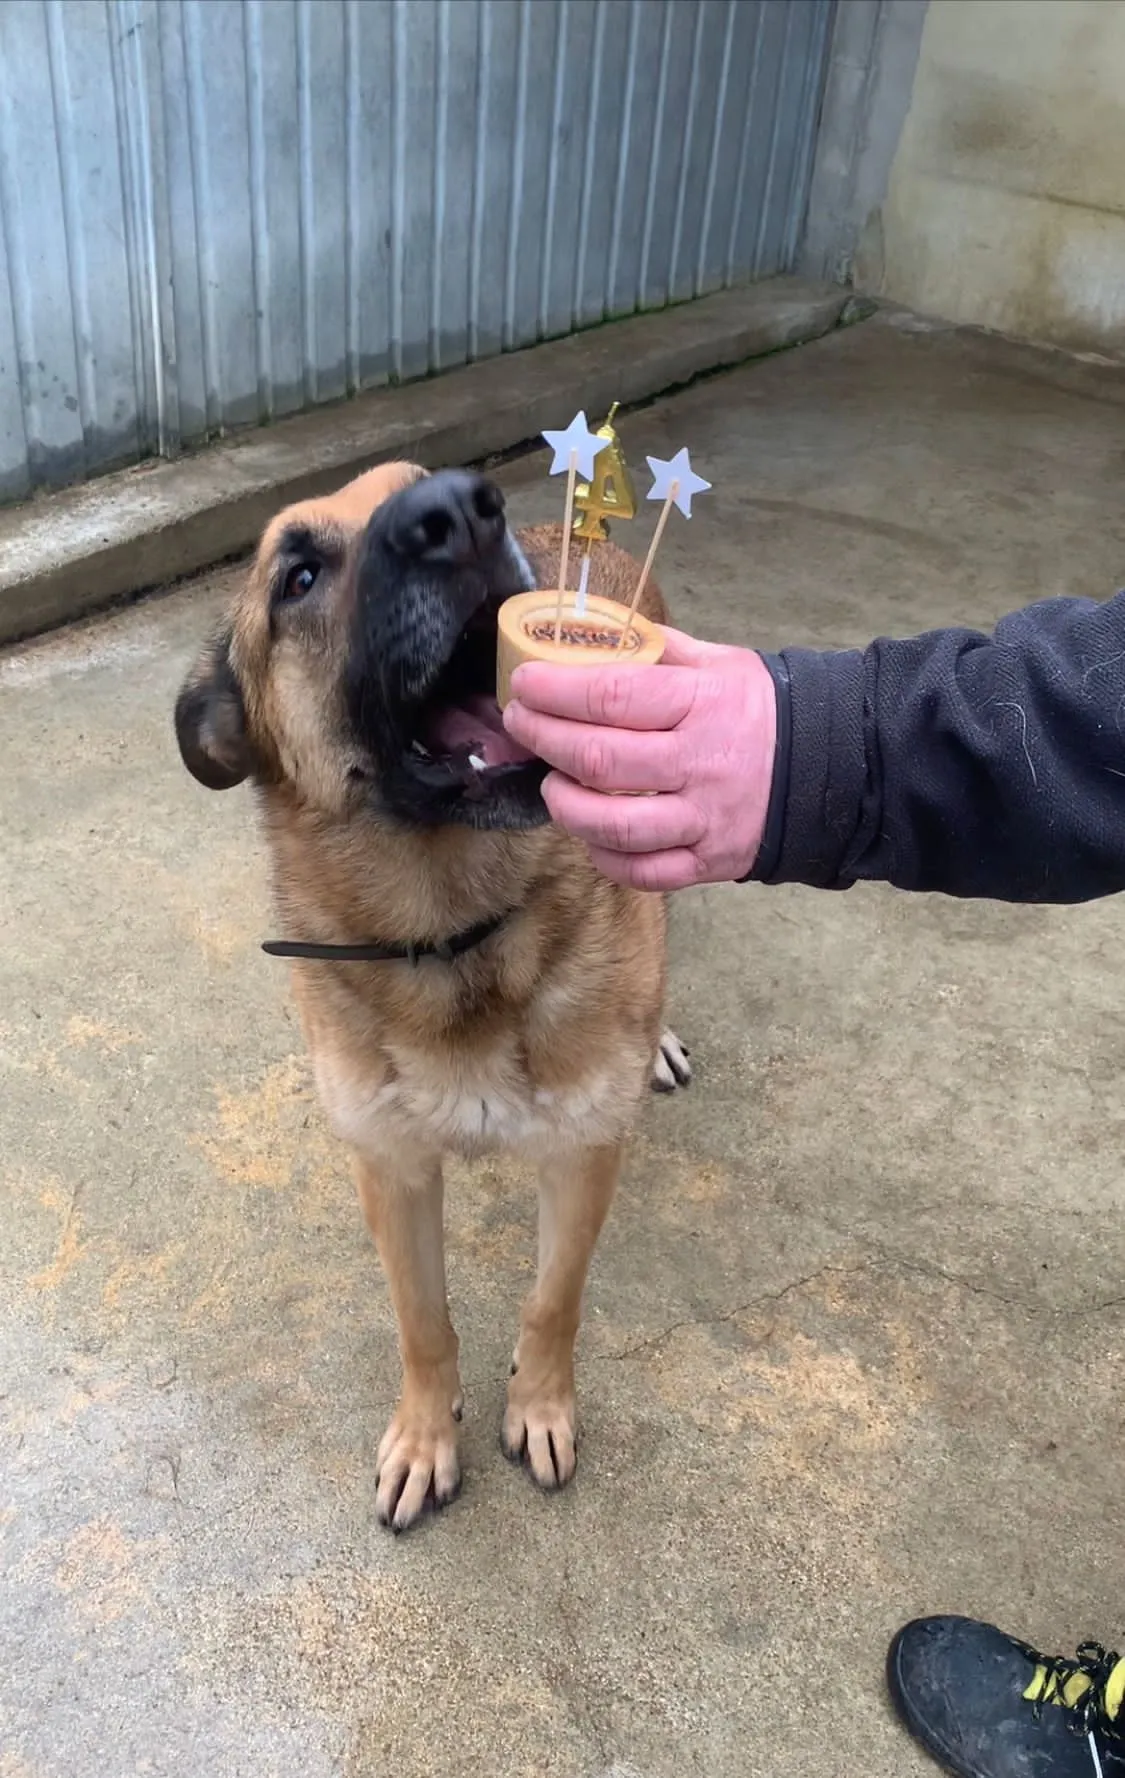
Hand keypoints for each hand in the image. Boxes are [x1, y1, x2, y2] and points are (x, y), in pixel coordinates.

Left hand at [502, 627, 776, 890]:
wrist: (834, 764)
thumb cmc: (761, 710)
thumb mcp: (719, 662)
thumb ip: (656, 651)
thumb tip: (593, 637)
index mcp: (702, 703)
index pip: (613, 696)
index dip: (556, 691)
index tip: (523, 684)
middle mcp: (701, 764)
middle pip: (601, 760)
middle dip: (545, 740)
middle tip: (521, 725)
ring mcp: (704, 819)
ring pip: (615, 826)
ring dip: (566, 806)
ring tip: (552, 784)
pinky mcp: (709, 862)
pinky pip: (644, 872)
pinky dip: (605, 857)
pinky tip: (589, 834)